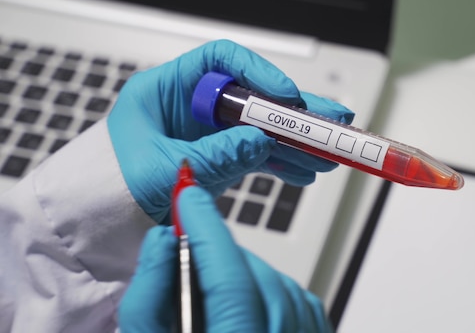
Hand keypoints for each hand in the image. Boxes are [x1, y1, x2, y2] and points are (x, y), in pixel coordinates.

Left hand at [108, 40, 353, 222]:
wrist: (105, 219)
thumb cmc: (115, 186)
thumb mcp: (165, 169)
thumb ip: (216, 155)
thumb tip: (262, 141)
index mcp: (168, 90)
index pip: (221, 61)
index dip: (258, 73)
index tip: (285, 96)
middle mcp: (193, 105)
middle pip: (253, 97)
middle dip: (294, 112)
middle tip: (331, 121)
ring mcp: (209, 132)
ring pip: (262, 128)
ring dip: (296, 141)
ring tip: (328, 154)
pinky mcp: (219, 157)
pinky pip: (256, 154)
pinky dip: (281, 164)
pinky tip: (304, 171)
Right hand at [119, 186, 333, 331]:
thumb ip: (151, 301)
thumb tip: (165, 242)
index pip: (230, 279)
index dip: (207, 229)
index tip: (188, 195)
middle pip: (255, 279)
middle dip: (218, 253)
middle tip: (185, 249)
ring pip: (279, 284)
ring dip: (242, 272)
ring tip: (209, 298)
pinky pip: (299, 301)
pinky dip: (270, 289)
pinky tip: (244, 303)